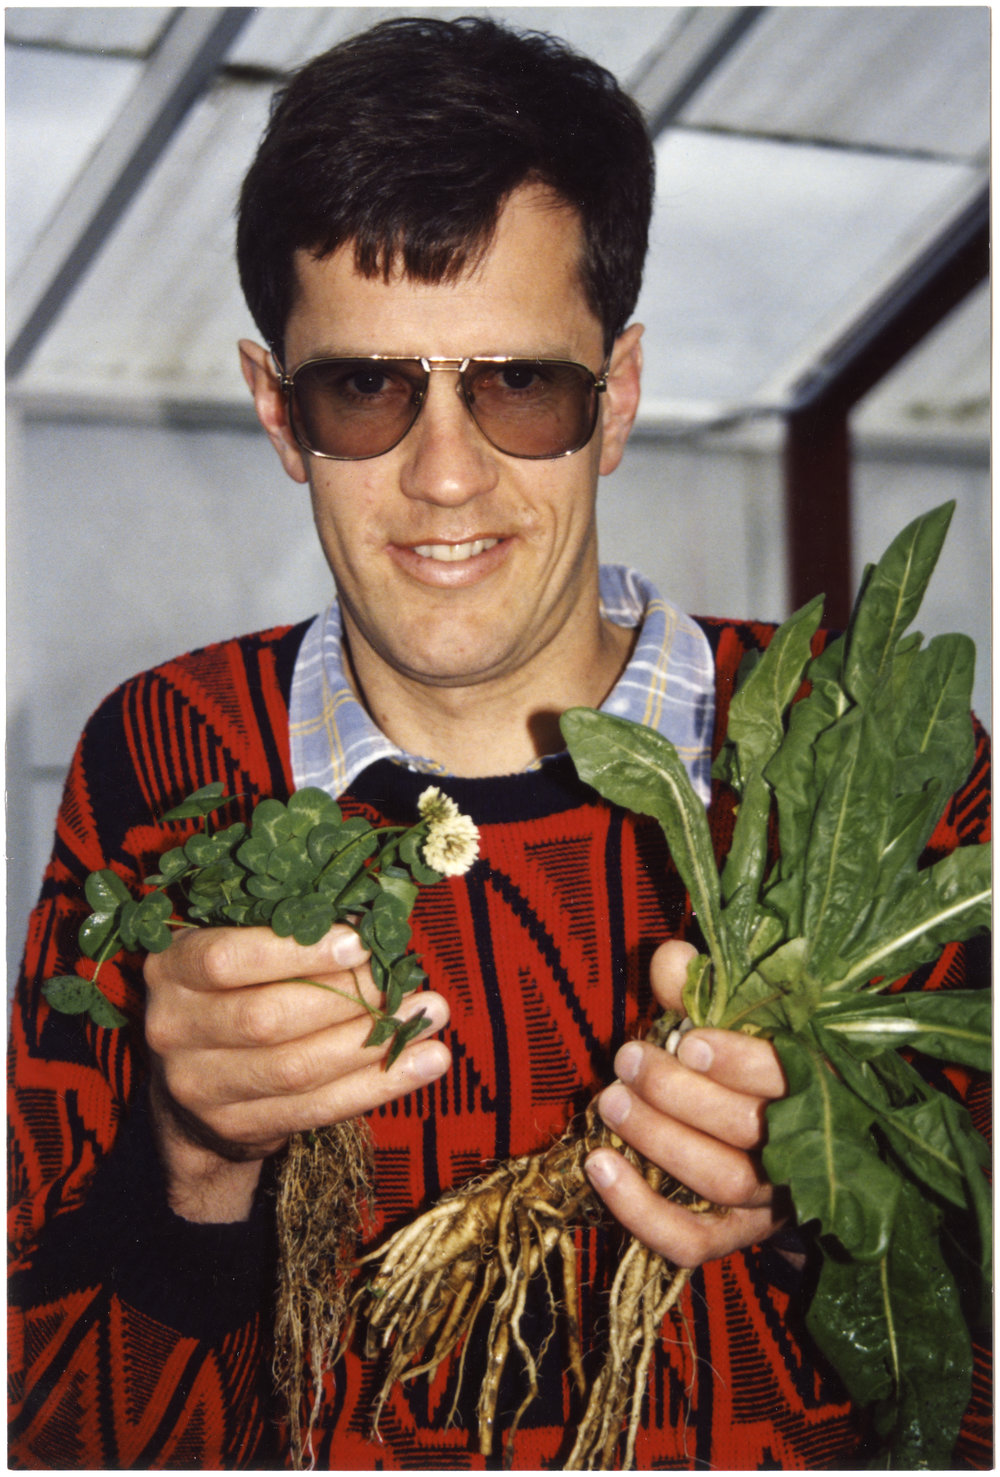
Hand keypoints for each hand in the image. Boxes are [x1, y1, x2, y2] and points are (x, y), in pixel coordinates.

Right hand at [144, 922, 449, 1219]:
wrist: (194, 1089)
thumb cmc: (236, 992)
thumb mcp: (238, 952)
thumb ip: (287, 932)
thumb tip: (375, 917)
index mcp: (172, 967)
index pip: (225, 959)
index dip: (293, 951)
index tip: (359, 941)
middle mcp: (172, 1028)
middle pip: (265, 1018)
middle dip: (346, 998)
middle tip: (405, 981)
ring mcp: (199, 1086)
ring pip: (295, 1068)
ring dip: (372, 1042)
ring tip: (430, 1015)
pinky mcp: (235, 1128)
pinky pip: (316, 1109)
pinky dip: (379, 1084)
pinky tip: (427, 1061)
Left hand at [584, 939, 786, 1266]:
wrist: (785, 1137)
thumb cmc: (750, 1061)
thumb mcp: (737, 1015)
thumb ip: (704, 986)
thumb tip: (672, 961)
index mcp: (818, 1083)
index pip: (791, 1079)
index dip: (740, 1063)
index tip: (687, 1041)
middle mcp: (806, 1149)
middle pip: (749, 1131)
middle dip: (678, 1094)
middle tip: (627, 1059)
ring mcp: (773, 1201)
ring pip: (722, 1181)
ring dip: (658, 1139)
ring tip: (610, 1100)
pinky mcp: (737, 1238)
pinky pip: (691, 1242)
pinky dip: (641, 1213)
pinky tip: (600, 1167)